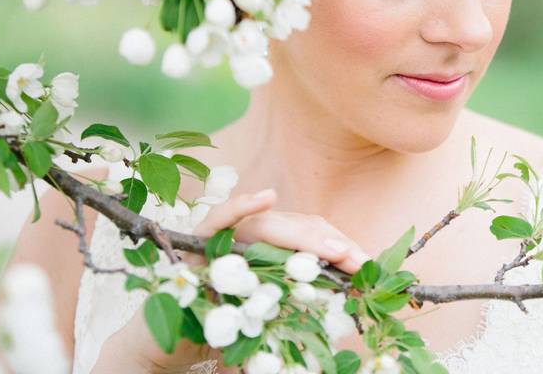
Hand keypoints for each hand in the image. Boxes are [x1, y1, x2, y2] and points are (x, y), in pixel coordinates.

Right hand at [93, 188, 370, 372]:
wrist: (175, 345)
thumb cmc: (230, 331)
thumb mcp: (278, 315)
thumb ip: (306, 299)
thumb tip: (353, 295)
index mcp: (275, 249)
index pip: (313, 235)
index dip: (340, 244)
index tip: (366, 264)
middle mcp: (253, 236)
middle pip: (296, 227)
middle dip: (329, 242)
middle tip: (356, 260)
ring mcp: (226, 236)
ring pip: (269, 224)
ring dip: (303, 235)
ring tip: (333, 249)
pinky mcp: (197, 242)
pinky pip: (219, 220)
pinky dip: (241, 206)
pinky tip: (266, 198)